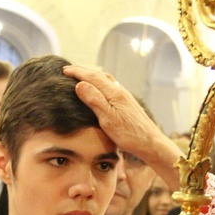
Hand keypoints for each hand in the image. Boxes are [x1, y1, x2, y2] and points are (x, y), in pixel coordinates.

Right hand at [62, 65, 181, 191]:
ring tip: (82, 77)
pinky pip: (111, 87)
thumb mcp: (108, 119)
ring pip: (106, 81)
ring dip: (93, 76)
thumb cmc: (129, 134)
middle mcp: (120, 91)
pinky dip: (101, 84)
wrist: (150, 143)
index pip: (92, 77)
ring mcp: (125, 97)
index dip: (77, 72)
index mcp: (114, 93)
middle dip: (84, 71)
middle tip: (69, 70)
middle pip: (99, 76)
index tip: (64, 71)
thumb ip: (94, 100)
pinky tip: (100, 91)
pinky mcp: (127, 104)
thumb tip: (80, 84)